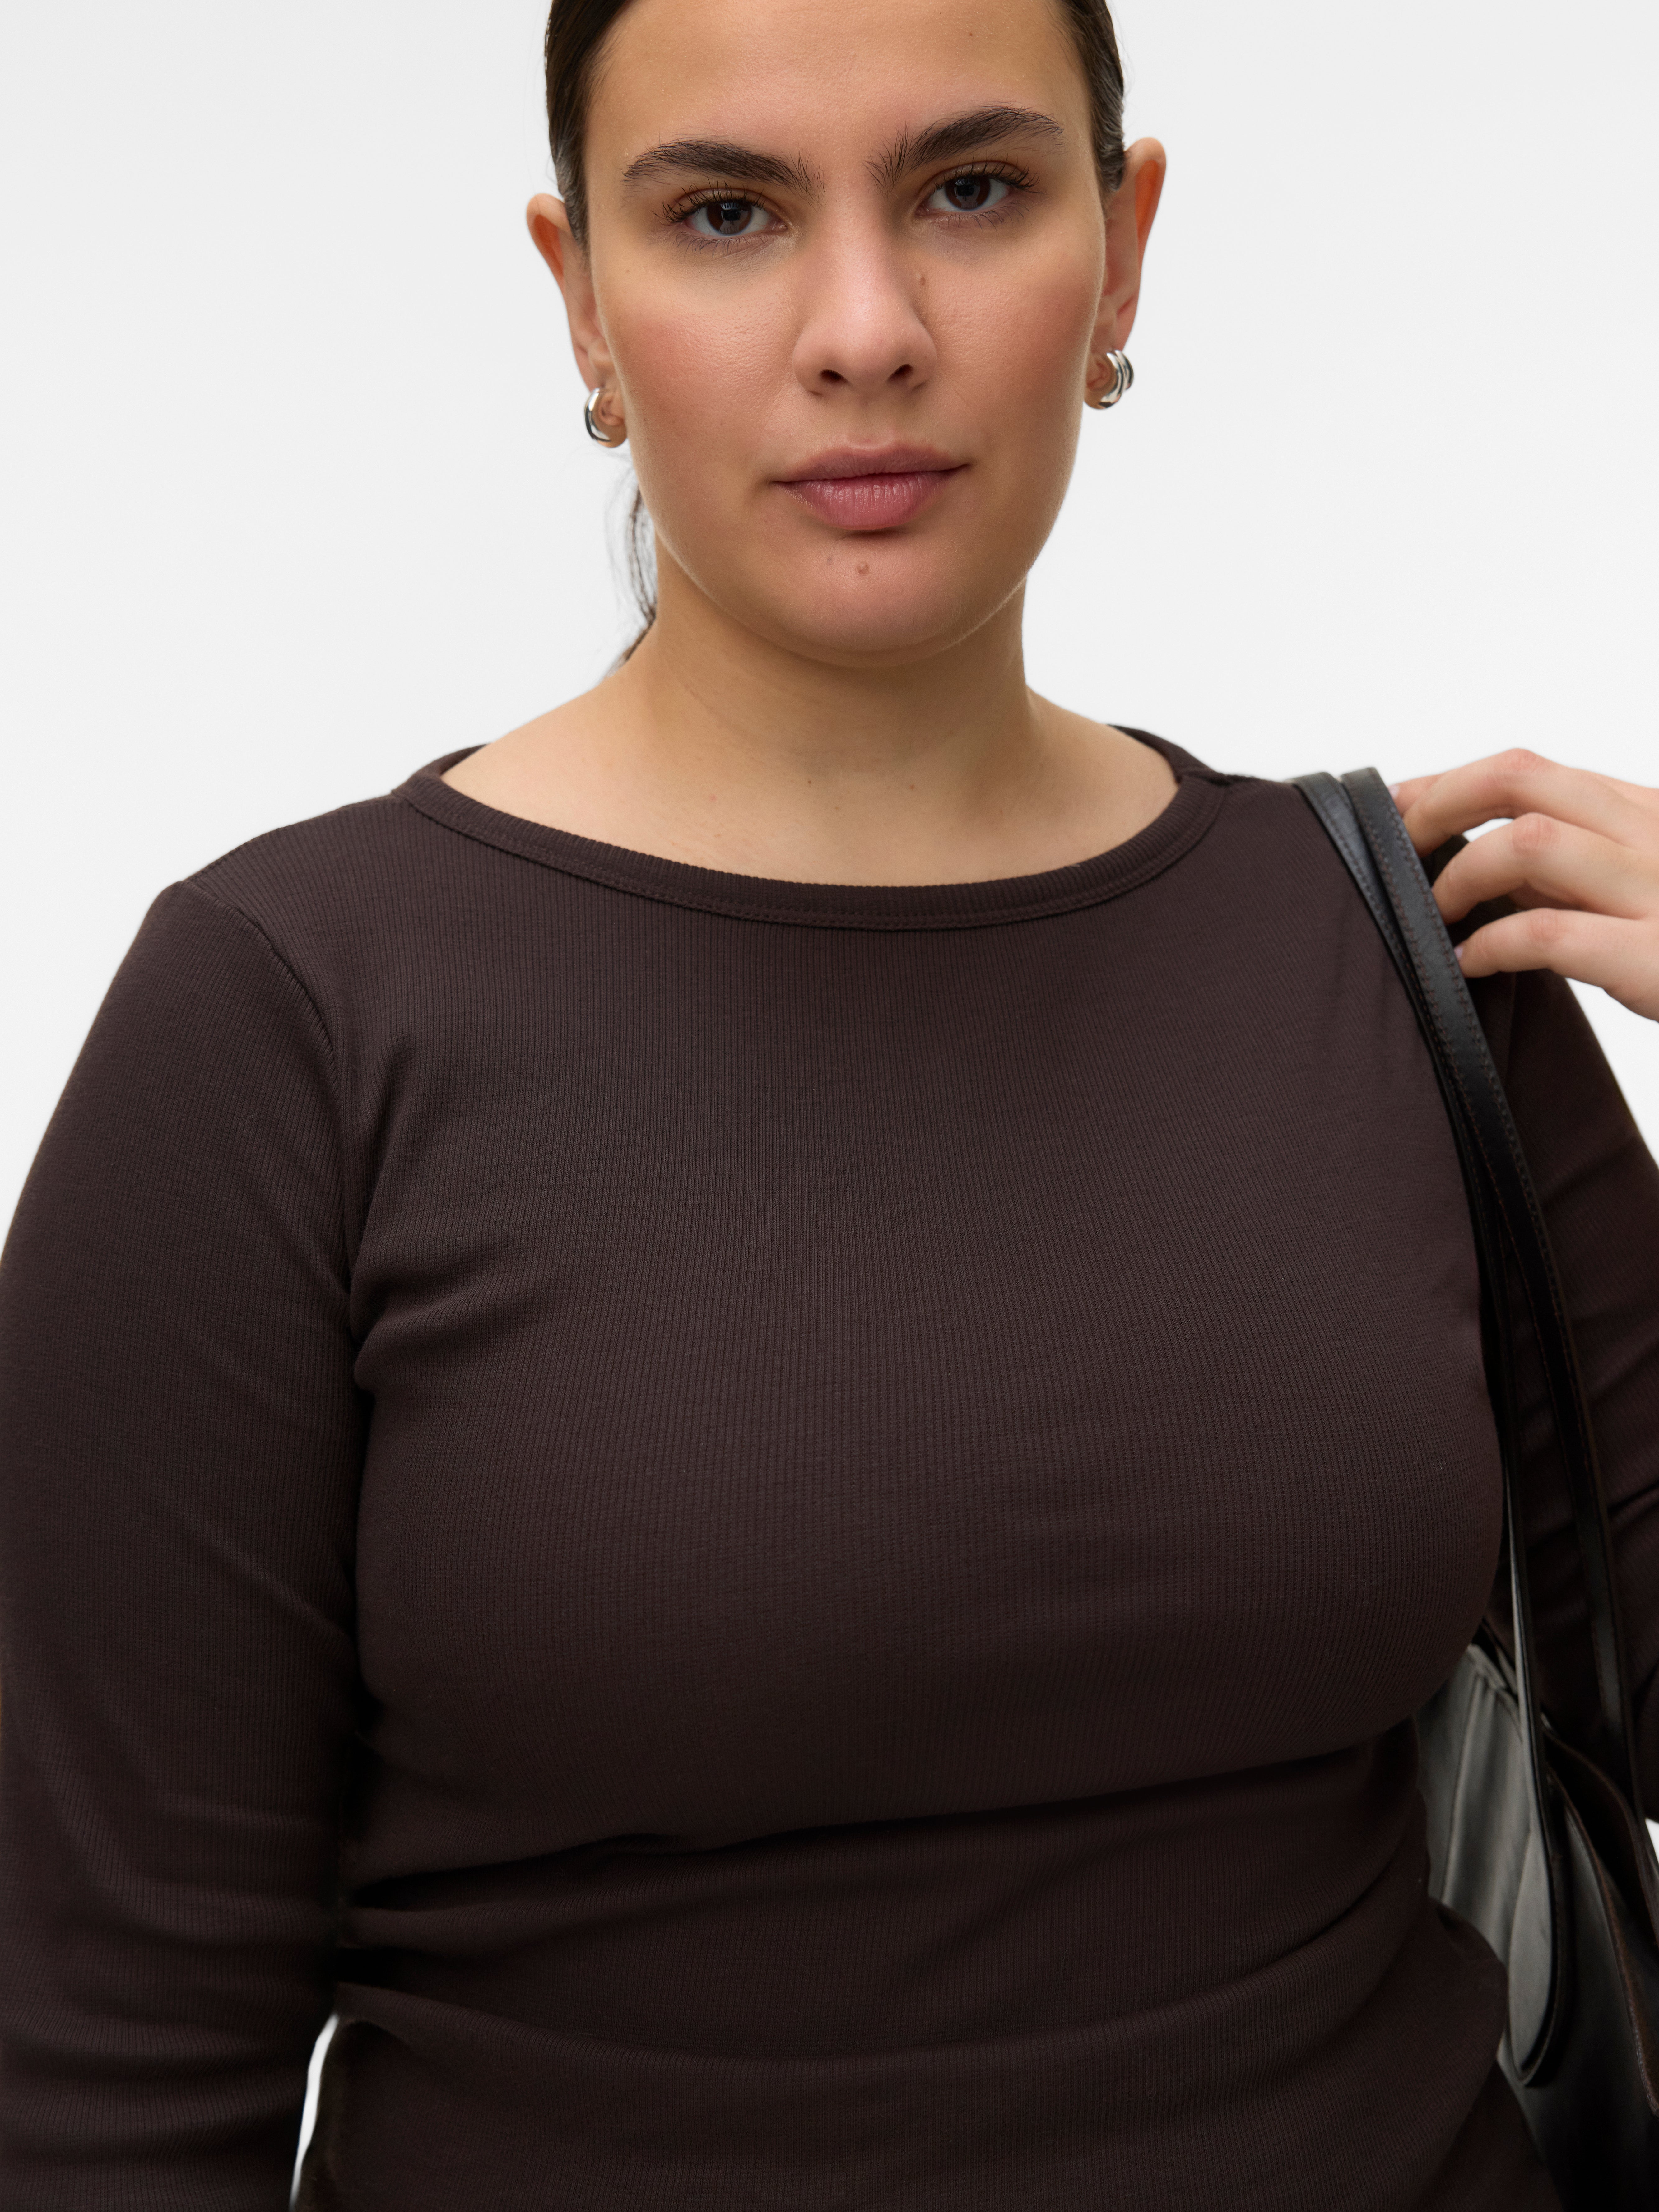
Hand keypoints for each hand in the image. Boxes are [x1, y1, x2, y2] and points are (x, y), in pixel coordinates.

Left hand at [1390, 749, 1658, 1021]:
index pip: (1531, 771)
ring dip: (1460, 875)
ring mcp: (1658, 890)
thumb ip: (1578, 869)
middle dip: (1439, 804)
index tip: (1401, 805)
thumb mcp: (1644, 886)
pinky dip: (1490, 945)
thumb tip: (1484, 861)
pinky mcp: (1655, 955)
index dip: (1450, 783)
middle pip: (1519, 779)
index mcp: (1648, 813)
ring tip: (1437, 912)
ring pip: (1526, 843)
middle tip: (1400, 850)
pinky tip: (1470, 964)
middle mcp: (1654, 834)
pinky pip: (1547, 931)